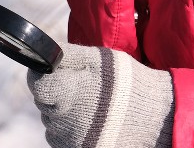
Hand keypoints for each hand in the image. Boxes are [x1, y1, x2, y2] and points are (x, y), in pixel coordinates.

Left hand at [29, 44, 173, 147]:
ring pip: (51, 123)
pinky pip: (61, 139)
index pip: (37, 84)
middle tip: (80, 89)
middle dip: (56, 94)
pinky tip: (90, 122)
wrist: (156, 116)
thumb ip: (64, 56)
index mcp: (67, 94)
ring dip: (62, 114)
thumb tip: (41, 54)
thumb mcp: (96, 58)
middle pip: (43, 104)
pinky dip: (70, 130)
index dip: (42, 76)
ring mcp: (71, 141)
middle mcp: (64, 121)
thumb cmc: (125, 83)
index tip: (54, 73)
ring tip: (88, 107)